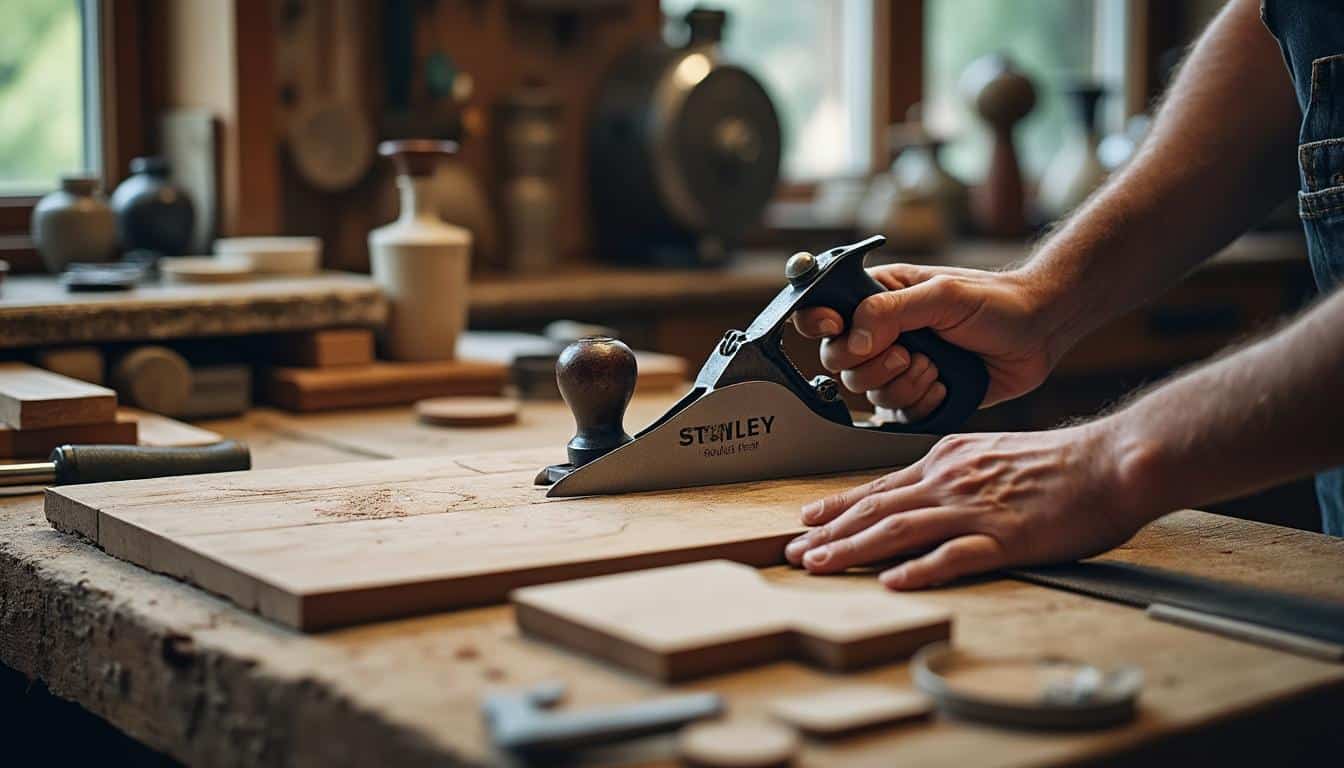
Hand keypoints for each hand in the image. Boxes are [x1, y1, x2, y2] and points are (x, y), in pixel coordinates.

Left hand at [784, 421, 1160, 588]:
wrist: (1112, 459)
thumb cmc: (1063, 462)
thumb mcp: (995, 452)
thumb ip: (960, 471)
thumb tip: (931, 487)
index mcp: (949, 460)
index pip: (882, 486)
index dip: (841, 505)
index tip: (809, 519)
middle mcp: (951, 482)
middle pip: (877, 509)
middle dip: (831, 531)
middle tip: (794, 551)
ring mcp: (975, 509)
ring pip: (899, 530)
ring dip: (854, 549)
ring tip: (819, 565)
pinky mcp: (1004, 537)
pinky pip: (953, 556)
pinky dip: (919, 570)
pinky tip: (892, 582)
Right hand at [792, 264, 1058, 420]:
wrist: (1038, 332)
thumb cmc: (995, 302)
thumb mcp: (942, 295)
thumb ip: (889, 311)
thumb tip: (852, 338)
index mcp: (875, 298)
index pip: (820, 310)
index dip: (818, 323)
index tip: (835, 326)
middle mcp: (879, 333)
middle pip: (838, 363)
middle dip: (874, 364)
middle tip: (909, 352)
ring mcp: (896, 367)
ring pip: (866, 394)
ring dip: (903, 385)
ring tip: (936, 367)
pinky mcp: (916, 396)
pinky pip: (895, 416)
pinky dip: (920, 405)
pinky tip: (944, 386)